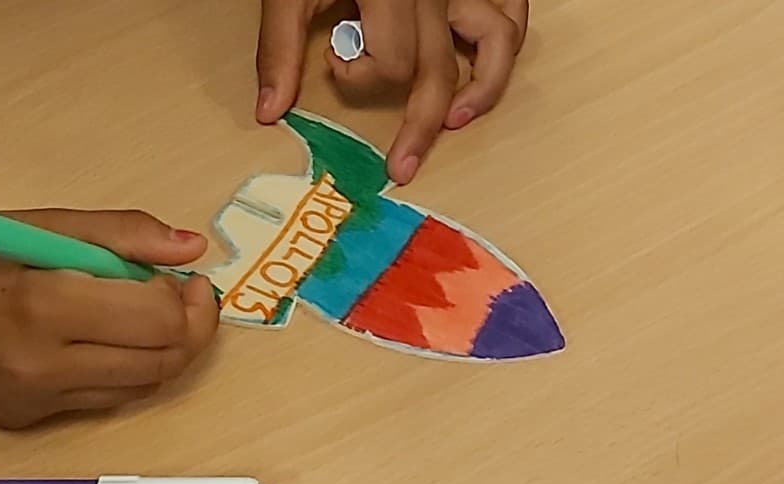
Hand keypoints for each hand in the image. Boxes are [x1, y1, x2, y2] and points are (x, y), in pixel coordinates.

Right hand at [0, 127, 217, 427]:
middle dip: (189, 332)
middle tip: (186, 298)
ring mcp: (34, 404)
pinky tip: (108, 342)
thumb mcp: (37, 226)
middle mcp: (42, 368)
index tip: (189, 279)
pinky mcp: (27, 424)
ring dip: (161, 355)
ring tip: (148, 316)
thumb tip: (192, 247)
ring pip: (138, 389)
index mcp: (41, 306)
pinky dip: (122, 372)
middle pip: (159, 365)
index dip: (189, 302)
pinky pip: (102, 402)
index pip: (156, 321)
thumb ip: (121, 235)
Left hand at [256, 0, 528, 183]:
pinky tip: (484, 66)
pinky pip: (515, 8)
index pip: (394, 64)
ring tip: (457, 118)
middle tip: (402, 167)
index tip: (335, 61)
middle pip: (441, 73)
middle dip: (421, 126)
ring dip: (483, 88)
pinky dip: (506, 39)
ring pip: (500, 42)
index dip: (361, 76)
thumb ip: (281, 46)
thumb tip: (268, 113)